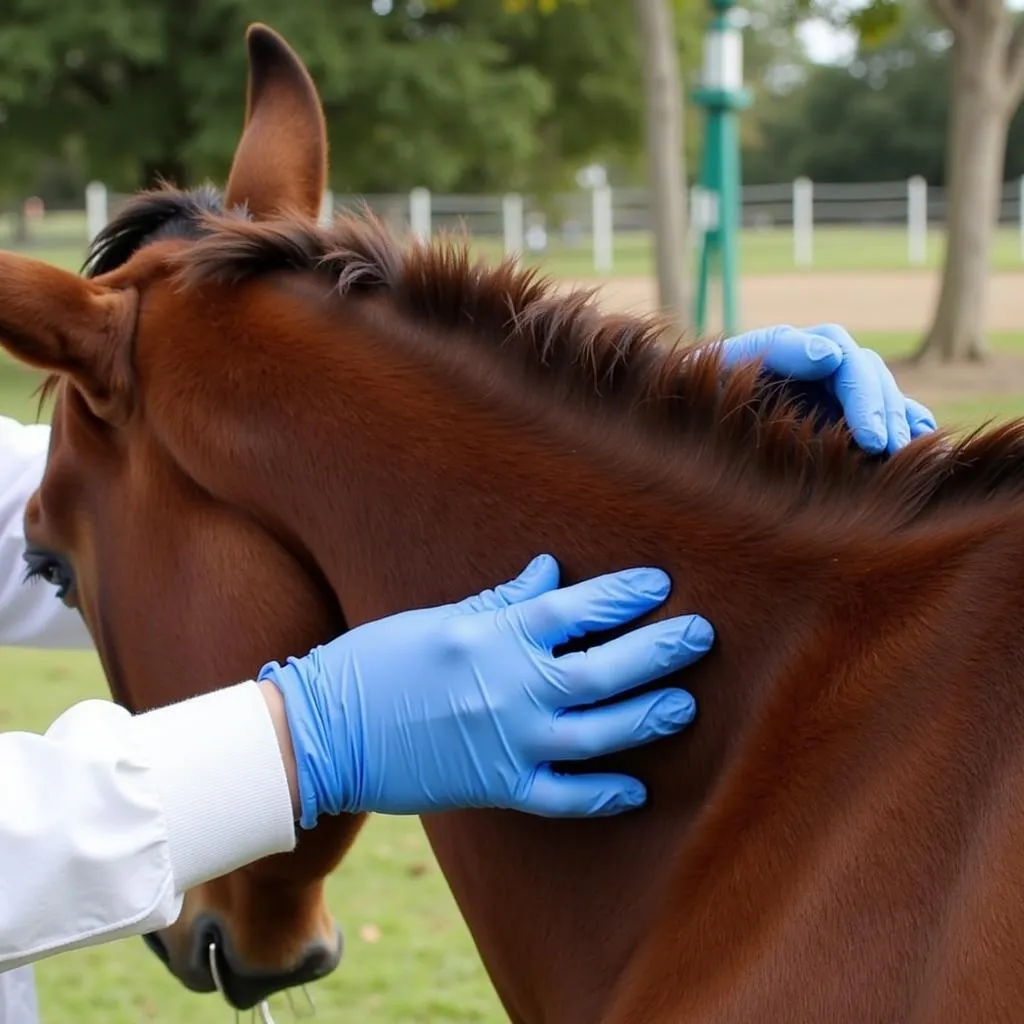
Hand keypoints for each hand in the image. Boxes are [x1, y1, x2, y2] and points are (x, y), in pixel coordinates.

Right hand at [257, 554, 712, 824]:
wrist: (326, 732)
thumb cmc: (378, 661)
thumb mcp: (440, 618)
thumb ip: (502, 599)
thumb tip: (551, 572)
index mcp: (495, 636)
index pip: (579, 608)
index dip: (625, 595)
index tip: (661, 584)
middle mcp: (512, 688)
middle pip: (606, 668)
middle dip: (661, 650)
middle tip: (702, 636)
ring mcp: (509, 742)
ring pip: (600, 733)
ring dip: (648, 717)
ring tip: (685, 704)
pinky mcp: (497, 787)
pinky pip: (563, 796)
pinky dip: (602, 796)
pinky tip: (636, 790)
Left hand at [716, 323, 936, 455]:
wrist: (687, 422)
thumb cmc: (697, 394)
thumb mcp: (717, 370)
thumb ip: (772, 353)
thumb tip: (830, 355)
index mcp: (791, 348)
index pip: (838, 356)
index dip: (858, 393)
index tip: (869, 433)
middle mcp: (821, 364)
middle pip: (867, 376)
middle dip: (880, 411)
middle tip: (885, 449)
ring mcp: (836, 390)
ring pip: (885, 395)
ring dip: (901, 422)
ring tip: (908, 456)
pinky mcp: (848, 418)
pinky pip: (891, 417)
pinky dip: (912, 429)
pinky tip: (930, 453)